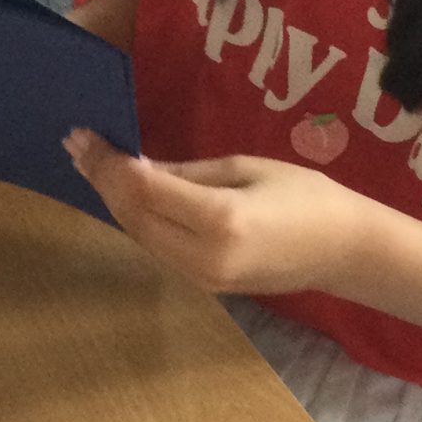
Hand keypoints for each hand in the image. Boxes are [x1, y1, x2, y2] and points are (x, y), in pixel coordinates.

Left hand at [62, 129, 372, 296]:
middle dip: (101, 180)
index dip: (108, 163)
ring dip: (112, 200)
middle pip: (133, 216)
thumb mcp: (246, 168)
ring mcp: (201, 278)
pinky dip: (135, 219)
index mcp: (219, 220)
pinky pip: (157, 247)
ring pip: (139, 235)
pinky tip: (123, 194)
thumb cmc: (307, 196)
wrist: (344, 251)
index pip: (143, 190)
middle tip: (77, 144)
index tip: (84, 135)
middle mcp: (202, 257)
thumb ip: (187, 173)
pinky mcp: (203, 285)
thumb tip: (137, 167)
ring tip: (90, 164)